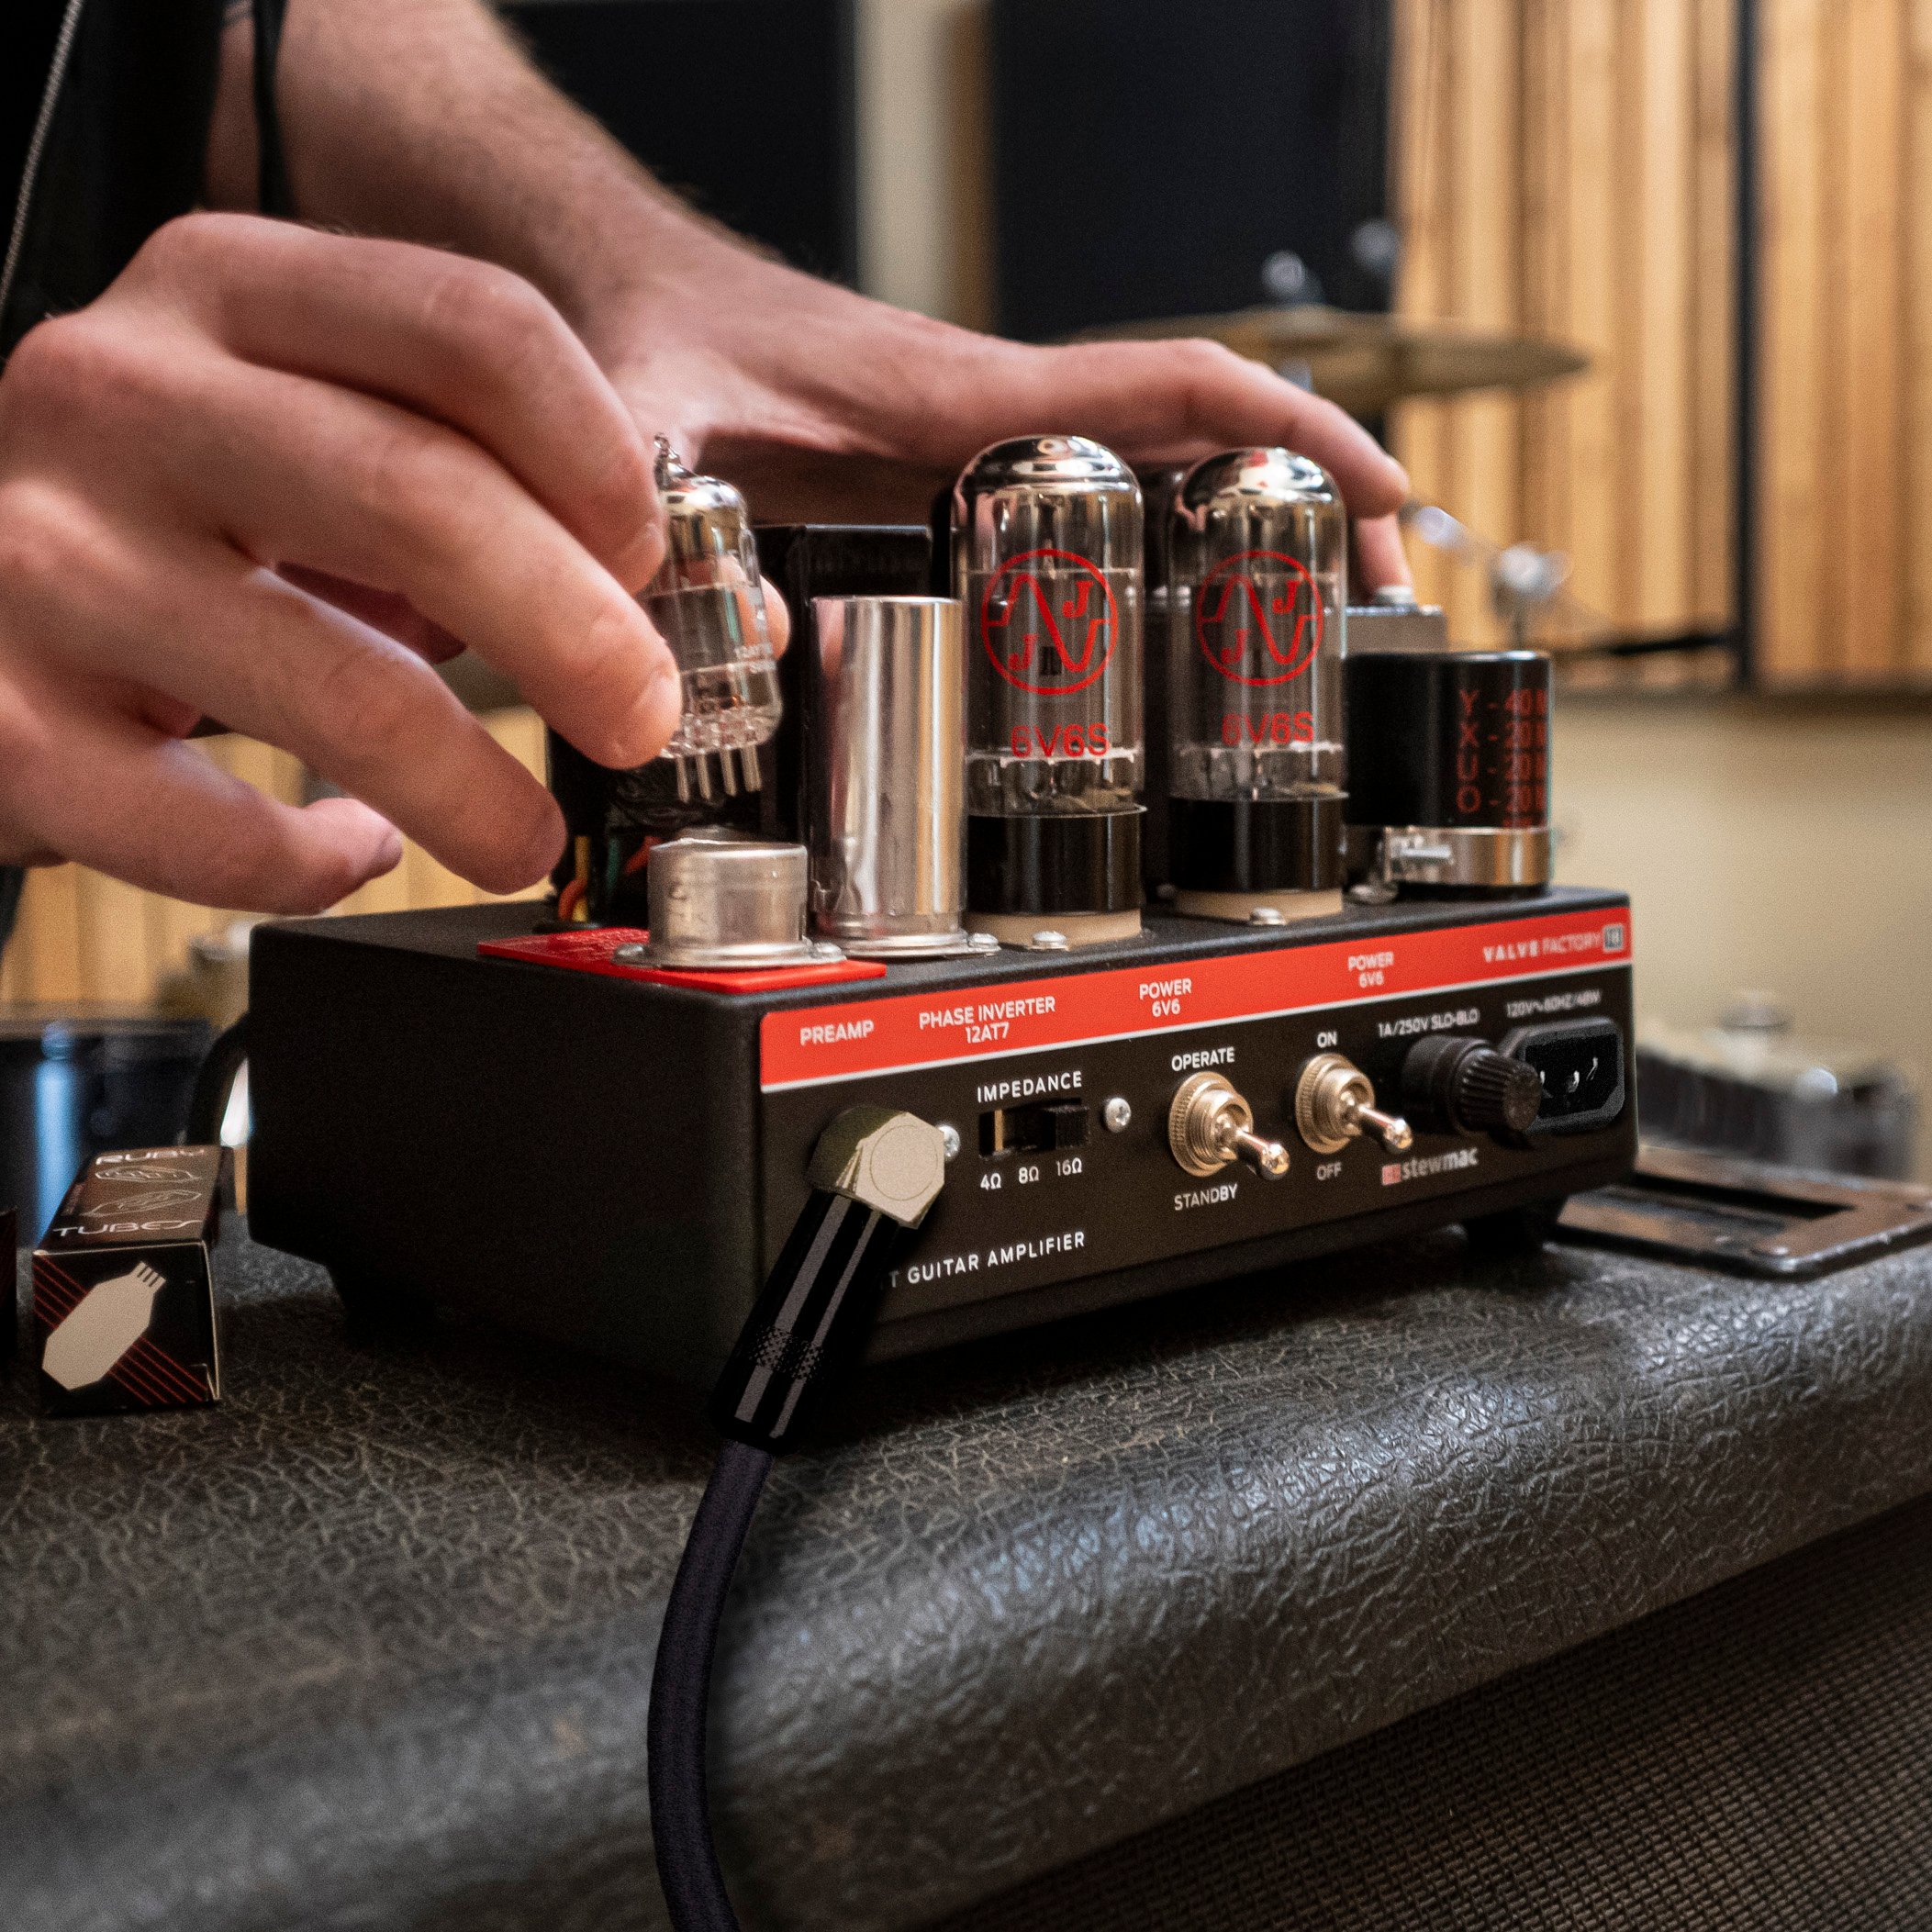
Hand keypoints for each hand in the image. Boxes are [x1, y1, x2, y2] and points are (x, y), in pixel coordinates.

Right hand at [0, 213, 675, 909]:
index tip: (649, 561)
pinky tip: (350, 849)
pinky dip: (312, 863)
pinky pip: (212, 829)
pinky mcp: (6, 720)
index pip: (471, 328)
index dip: (601, 459)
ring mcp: (46, 557)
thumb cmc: (159, 513)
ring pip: (337, 683)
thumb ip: (475, 481)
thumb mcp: (301, 435)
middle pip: (419, 497)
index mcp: (225, 292)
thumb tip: (699, 612)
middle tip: (641, 717)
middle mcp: (122, 398)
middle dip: (577, 632)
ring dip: (476, 787)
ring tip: (524, 833)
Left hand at [580, 243, 1411, 589]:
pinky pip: (1093, 501)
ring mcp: (982, 445)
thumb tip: (751, 640)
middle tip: (1376, 607)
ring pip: (1159, 475)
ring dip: (1248, 534)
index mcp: (968, 397)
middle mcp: (998, 415)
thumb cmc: (653, 338)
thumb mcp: (655, 438)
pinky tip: (1175, 621)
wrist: (623, 295)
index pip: (1174, 391)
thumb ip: (678, 532)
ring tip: (1315, 630)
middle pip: (1202, 443)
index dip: (1294, 433)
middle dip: (1309, 511)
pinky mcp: (948, 473)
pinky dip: (1163, 543)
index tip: (1385, 490)